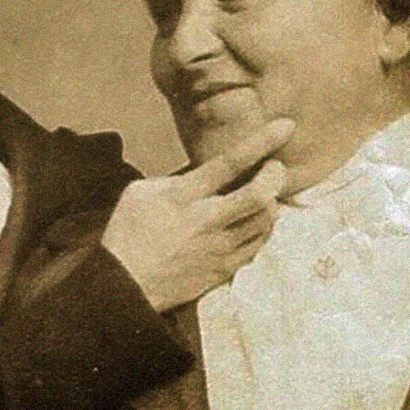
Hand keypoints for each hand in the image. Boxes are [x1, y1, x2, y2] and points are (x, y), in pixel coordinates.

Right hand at [102, 119, 292, 311]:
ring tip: (266, 195)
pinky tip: (256, 222)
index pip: (230, 163)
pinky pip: (257, 247)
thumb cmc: (127, 232)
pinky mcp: (223, 271)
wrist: (123, 284)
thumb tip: (203, 168)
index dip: (262, 141)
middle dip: (276, 177)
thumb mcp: (141, 191)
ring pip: (266, 223)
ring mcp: (219, 249)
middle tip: (275, 168)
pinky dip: (263, 229)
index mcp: (184, 196)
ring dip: (272, 203)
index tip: (286, 125)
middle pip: (260, 197)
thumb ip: (176, 178)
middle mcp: (207, 221)